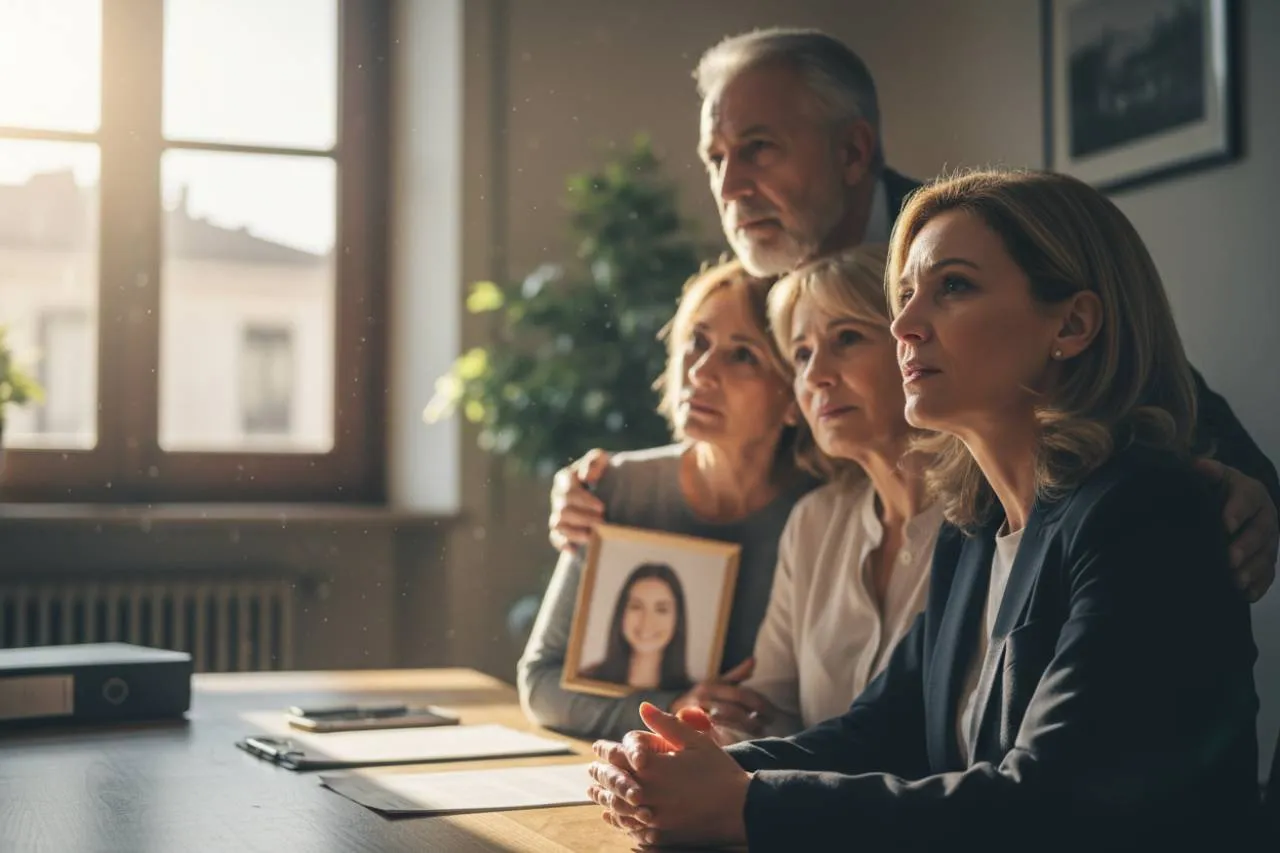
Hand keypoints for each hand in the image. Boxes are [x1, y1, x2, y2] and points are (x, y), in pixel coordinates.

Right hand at [548, 449, 610, 551]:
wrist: (608, 488)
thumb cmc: (604, 472)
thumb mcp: (603, 460)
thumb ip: (594, 461)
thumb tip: (586, 477)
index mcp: (564, 478)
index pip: (568, 489)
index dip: (584, 500)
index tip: (602, 507)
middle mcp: (558, 496)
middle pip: (563, 509)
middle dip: (583, 516)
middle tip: (602, 521)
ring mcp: (558, 514)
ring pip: (558, 524)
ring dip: (575, 531)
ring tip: (592, 535)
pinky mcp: (561, 529)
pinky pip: (555, 538)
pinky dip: (563, 544)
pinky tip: (574, 549)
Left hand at [589, 702, 750, 847]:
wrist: (741, 809)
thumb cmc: (719, 771)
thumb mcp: (695, 741)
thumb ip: (666, 724)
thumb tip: (643, 706)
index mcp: (653, 767)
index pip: (617, 756)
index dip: (605, 750)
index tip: (597, 747)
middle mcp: (647, 793)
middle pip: (612, 783)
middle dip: (599, 774)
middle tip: (590, 770)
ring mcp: (652, 817)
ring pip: (617, 808)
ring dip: (603, 799)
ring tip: (594, 792)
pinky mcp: (660, 834)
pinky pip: (631, 828)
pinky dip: (619, 821)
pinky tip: (614, 817)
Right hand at [669, 657, 776, 736]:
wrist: (670, 713)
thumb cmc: (700, 698)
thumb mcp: (716, 682)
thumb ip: (737, 674)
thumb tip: (753, 660)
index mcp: (710, 687)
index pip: (740, 695)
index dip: (759, 704)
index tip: (772, 713)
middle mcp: (702, 700)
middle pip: (733, 712)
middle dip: (752, 720)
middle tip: (766, 726)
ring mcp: (695, 717)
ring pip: (725, 725)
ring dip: (744, 730)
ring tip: (759, 733)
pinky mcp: (693, 733)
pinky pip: (715, 737)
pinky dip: (731, 740)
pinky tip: (743, 741)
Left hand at [1195, 459, 1277, 601]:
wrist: (1232, 503)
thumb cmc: (1218, 489)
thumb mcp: (1213, 476)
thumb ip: (1208, 471)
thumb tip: (1199, 465)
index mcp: (1252, 493)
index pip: (1248, 499)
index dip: (1238, 511)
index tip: (1225, 524)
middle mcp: (1266, 517)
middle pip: (1261, 532)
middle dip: (1246, 546)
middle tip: (1230, 559)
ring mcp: (1270, 540)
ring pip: (1267, 556)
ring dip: (1253, 570)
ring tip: (1235, 581)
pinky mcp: (1267, 559)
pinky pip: (1268, 574)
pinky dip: (1259, 585)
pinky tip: (1245, 595)